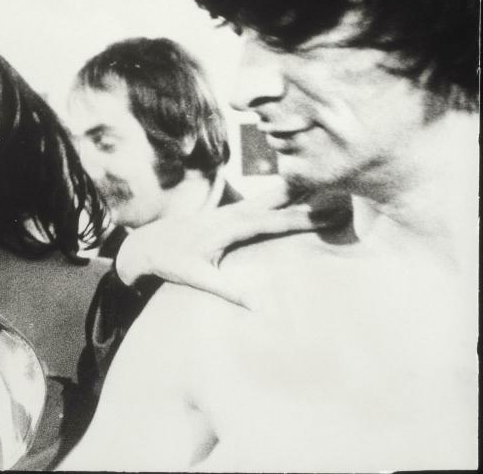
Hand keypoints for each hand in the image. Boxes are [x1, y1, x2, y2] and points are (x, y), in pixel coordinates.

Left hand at [114, 180, 350, 304]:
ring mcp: (231, 209)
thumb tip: (260, 307)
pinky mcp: (229, 212)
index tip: (334, 213)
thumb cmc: (170, 261)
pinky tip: (298, 190)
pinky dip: (284, 194)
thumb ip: (228, 291)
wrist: (146, 243)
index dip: (305, 217)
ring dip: (300, 190)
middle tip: (345, 191)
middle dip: (311, 195)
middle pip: (279, 200)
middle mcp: (233, 212)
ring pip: (272, 195)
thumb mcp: (196, 277)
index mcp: (229, 226)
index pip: (275, 221)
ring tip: (331, 183)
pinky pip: (263, 200)